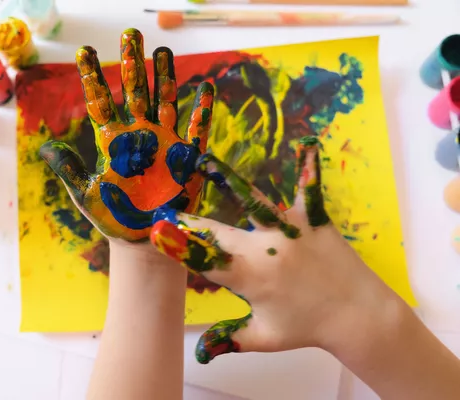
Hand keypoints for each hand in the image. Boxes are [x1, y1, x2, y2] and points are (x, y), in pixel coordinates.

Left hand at [40, 28, 213, 241]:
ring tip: (162, 50)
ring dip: (165, 77)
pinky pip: (197, 131)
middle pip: (136, 92)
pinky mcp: (187, 159)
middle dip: (133, 63)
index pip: (101, 102)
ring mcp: (165, 144)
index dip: (93, 77)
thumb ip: (70, 170)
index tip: (85, 51)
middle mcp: (139, 136)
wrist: (144, 241)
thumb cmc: (115, 219)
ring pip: (166, 102)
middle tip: (130, 33)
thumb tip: (44, 148)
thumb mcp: (87, 195)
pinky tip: (204, 88)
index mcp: (112, 143)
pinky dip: (201, 111)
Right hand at [150, 137, 402, 363]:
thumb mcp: (263, 337)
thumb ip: (228, 340)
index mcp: (251, 280)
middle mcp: (266, 252)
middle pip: (218, 232)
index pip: (205, 261)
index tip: (156, 231)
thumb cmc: (308, 328)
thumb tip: (199, 355)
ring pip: (254, 203)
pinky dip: (306, 170)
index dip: (178, 246)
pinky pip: (309, 191)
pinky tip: (305, 144)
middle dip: (190, 221)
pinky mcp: (315, 220)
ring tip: (204, 161)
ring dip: (227, 181)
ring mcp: (291, 233)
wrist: (360, 318)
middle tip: (168, 207)